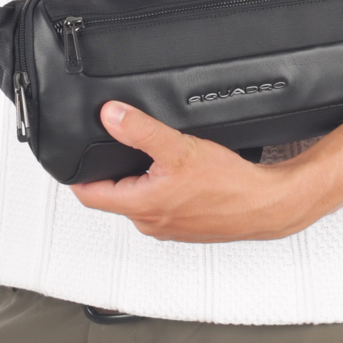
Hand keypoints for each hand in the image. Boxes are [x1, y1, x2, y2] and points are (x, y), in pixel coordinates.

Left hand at [68, 101, 321, 241]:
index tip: (77, 158)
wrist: (266, 206)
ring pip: (138, 201)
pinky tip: (179, 177)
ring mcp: (167, 227)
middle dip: (111, 173)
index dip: (78, 174)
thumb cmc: (229, 186)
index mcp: (140, 205)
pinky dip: (161, 191)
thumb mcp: (179, 148)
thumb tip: (110, 115)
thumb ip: (141, 130)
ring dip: (138, 182)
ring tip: (150, 160)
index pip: (89, 195)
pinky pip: (160, 208)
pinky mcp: (184, 227)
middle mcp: (149, 222)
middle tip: (115, 149)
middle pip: (112, 196)